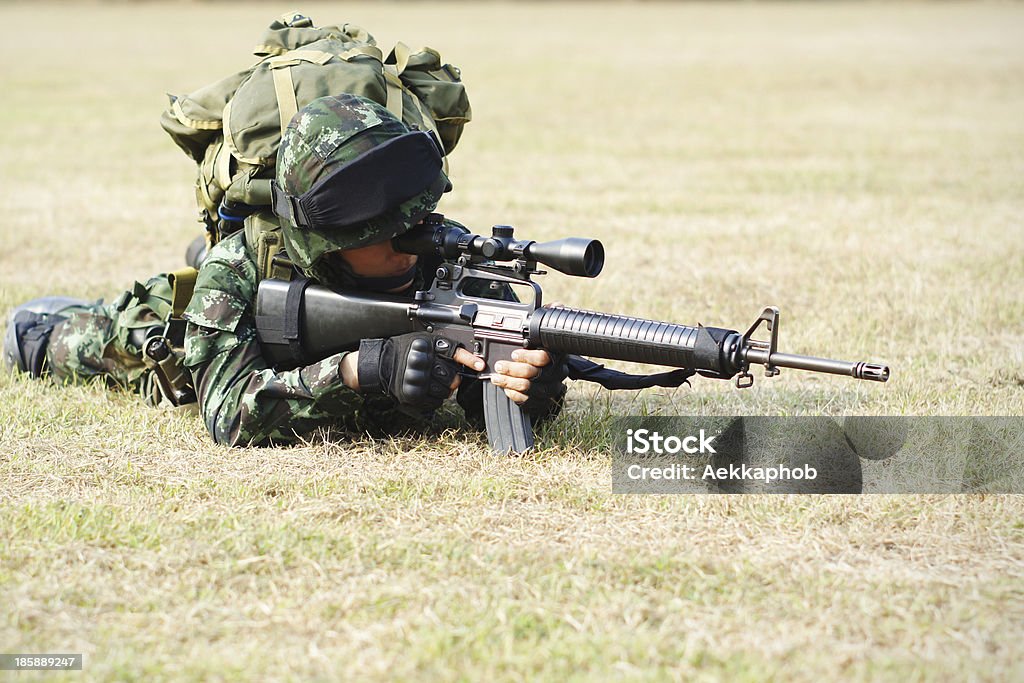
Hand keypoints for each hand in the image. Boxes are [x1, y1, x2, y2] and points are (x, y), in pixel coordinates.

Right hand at [342, 335, 484, 401]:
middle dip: (452, 378)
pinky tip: (425, 389)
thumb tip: (473, 361)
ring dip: (443, 389)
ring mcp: (416, 380)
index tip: (480, 365)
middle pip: (453, 377)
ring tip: (431, 380)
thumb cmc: (405, 351)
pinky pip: (435, 402)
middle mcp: (420, 363)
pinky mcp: (412, 394)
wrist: (381, 365)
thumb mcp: (425, 341)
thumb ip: (447, 348)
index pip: (453, 353)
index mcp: (424, 346)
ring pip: (446, 392)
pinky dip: (434, 398)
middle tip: (442, 374)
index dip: (469, 360)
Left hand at [490, 349, 553, 403]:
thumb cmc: (535, 359)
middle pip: (536, 373)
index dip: (527, 356)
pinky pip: (529, 400)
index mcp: (556, 356)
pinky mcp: (545, 401)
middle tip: (500, 366)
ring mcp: (553, 389)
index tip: (514, 355)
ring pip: (530, 387)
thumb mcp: (532, 348)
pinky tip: (507, 389)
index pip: (544, 357)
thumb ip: (525, 346)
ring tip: (497, 378)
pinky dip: (515, 394)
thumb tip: (512, 345)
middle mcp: (558, 373)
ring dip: (510, 382)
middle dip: (513, 370)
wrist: (545, 378)